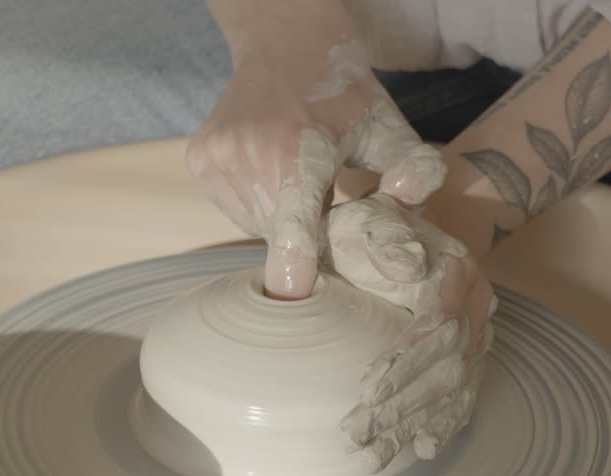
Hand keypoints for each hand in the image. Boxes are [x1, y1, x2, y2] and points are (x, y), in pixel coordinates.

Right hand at [186, 15, 443, 298]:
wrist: (285, 45)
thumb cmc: (343, 94)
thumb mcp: (388, 124)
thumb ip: (412, 167)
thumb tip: (410, 199)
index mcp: (300, 146)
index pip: (293, 217)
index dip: (293, 261)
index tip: (292, 295)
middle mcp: (247, 151)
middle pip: (278, 233)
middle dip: (306, 236)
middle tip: (327, 204)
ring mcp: (216, 156)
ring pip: (254, 225)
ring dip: (280, 222)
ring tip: (300, 183)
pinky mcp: (198, 160)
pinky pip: (233, 208)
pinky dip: (257, 205)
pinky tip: (274, 173)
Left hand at [324, 193, 496, 471]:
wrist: (368, 234)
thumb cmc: (360, 229)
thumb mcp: (364, 222)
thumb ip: (385, 237)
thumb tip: (411, 264)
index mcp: (456, 271)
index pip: (439, 327)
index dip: (406, 362)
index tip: (367, 390)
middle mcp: (474, 305)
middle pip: (446, 367)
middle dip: (401, 405)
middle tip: (355, 432)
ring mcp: (473, 333)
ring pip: (450, 390)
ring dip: (411, 425)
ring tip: (370, 457)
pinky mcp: (463, 355)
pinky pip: (459, 396)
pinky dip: (441, 425)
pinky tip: (420, 449)